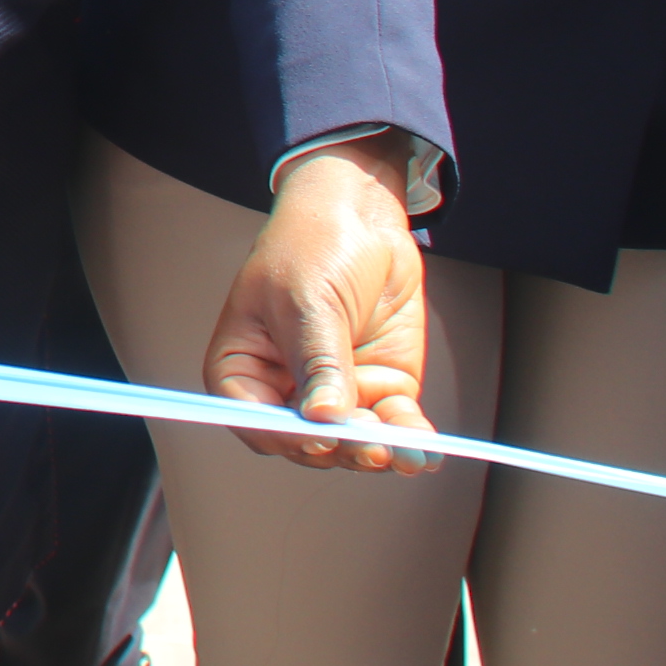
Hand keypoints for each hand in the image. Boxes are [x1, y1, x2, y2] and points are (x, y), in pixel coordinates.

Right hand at [208, 135, 437, 472]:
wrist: (362, 215)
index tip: (318, 436)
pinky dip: (408, 439)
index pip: (254, 420)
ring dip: (379, 451)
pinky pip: (392, 425)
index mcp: (244, 367)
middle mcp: (287, 388)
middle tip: (369, 442)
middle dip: (342, 446)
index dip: (285, 436)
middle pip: (308, 441)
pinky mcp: (378, 386)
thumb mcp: (308, 301)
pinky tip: (421, 450)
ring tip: (402, 450)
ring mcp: (336, 391)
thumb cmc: (312, 244)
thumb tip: (323, 417)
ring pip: (354, 442)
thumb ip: (318, 362)